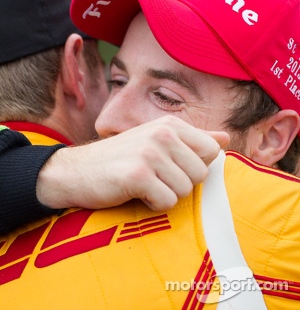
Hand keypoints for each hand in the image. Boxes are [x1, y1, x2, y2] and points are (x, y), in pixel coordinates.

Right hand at [36, 115, 228, 210]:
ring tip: (144, 184)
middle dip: (179, 183)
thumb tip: (226, 137)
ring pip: (185, 191)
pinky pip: (167, 202)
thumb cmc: (121, 158)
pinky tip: (135, 192)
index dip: (194, 166)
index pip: (211, 151)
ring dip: (165, 194)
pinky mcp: (138, 175)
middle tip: (154, 177)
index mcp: (170, 124)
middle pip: (200, 174)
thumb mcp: (158, 141)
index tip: (171, 166)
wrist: (77, 171)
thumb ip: (194, 139)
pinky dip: (152, 204)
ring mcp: (150, 152)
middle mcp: (162, 133)